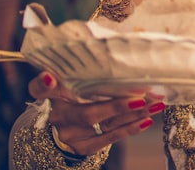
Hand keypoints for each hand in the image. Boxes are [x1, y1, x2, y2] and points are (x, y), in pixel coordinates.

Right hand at [28, 72, 164, 156]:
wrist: (66, 127)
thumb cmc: (74, 94)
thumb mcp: (71, 80)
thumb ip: (83, 68)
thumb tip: (115, 47)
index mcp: (50, 93)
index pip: (38, 88)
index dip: (43, 83)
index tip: (49, 77)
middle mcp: (57, 114)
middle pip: (85, 111)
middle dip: (116, 104)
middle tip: (142, 95)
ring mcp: (69, 133)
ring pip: (103, 123)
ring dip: (133, 113)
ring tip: (156, 103)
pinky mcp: (82, 146)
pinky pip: (108, 138)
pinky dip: (129, 129)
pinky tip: (146, 119)